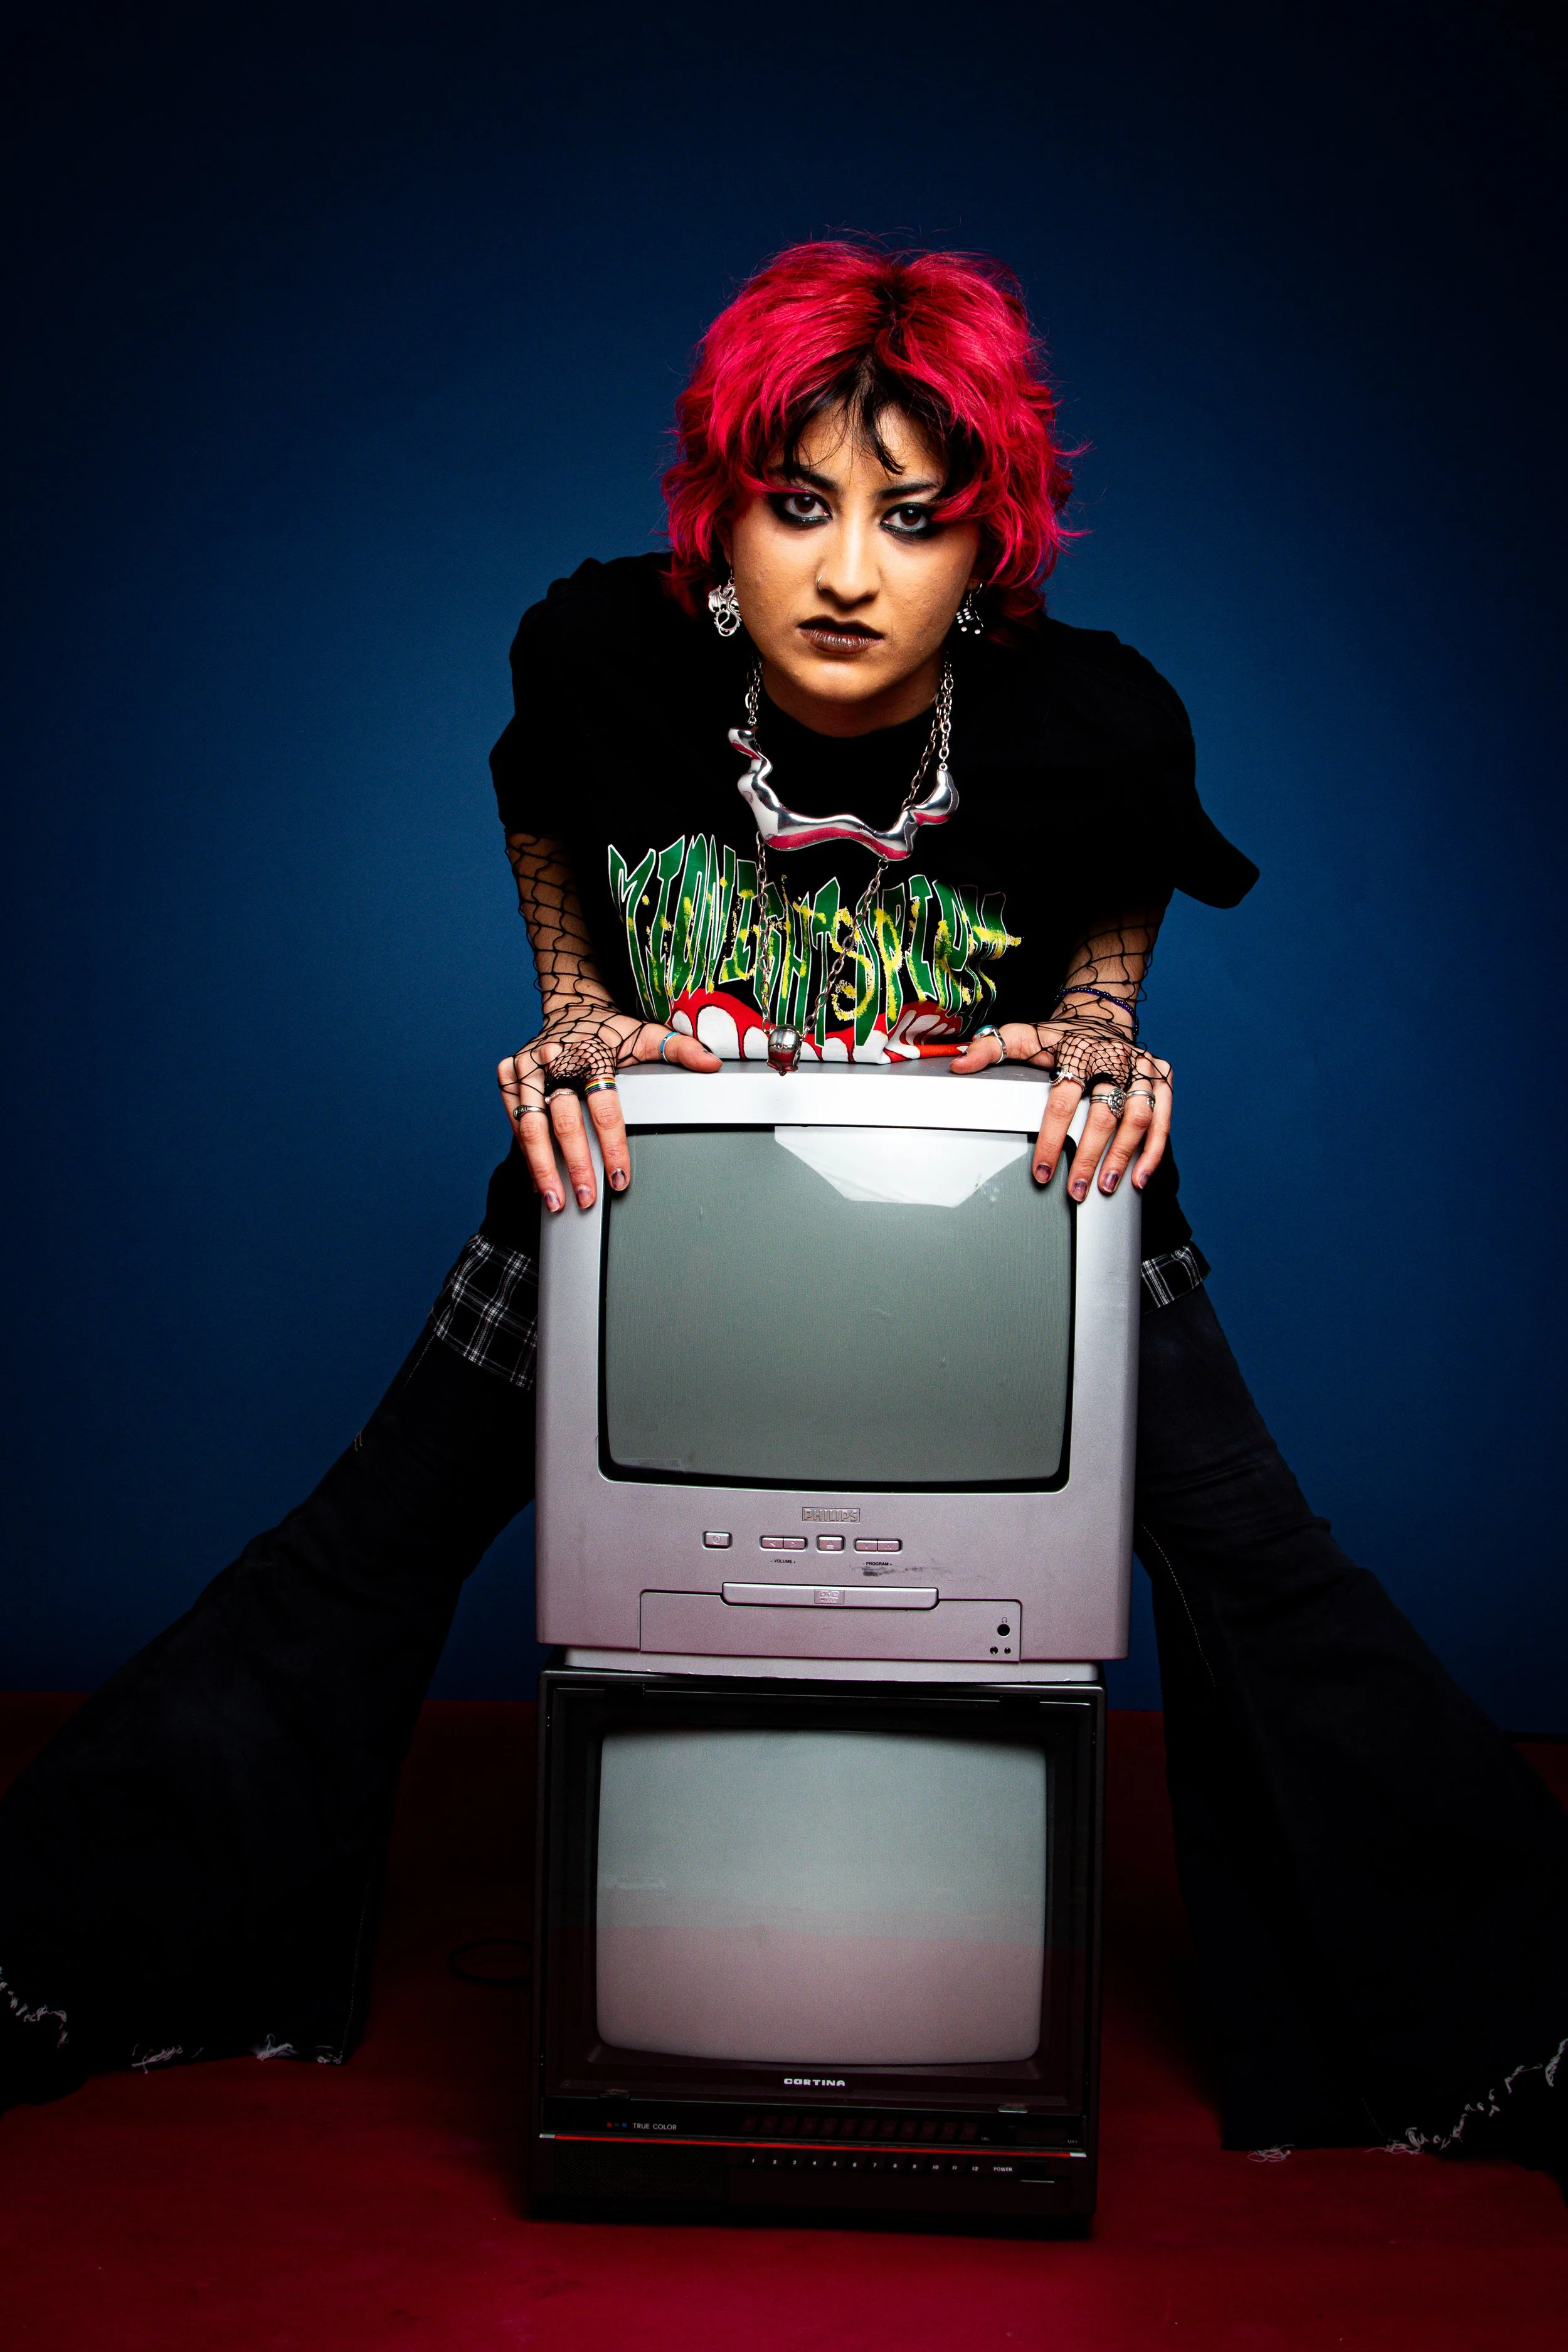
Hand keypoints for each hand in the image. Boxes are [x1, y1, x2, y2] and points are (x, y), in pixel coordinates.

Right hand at [497, 1008, 719, 1211]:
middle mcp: (555, 1060)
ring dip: (542, 1168)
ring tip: (554, 1201)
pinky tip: (538, 1181)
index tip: (621, 1178)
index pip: (604, 1107)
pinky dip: (525, 1153)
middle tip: (586, 1198)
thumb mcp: (647, 1034)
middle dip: (575, 1165)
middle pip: (564, 1121)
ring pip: (530, 1126)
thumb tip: (712, 1063)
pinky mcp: (508, 1076)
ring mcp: (527, 1069)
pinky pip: (513, 1121)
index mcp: (592, 1053)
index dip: (612, 1145)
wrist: (571, 1005)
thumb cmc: (612, 1030)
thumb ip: (681, 1050)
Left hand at [950, 1020, 1171, 1199]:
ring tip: (1108, 1187)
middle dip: (1091, 1157)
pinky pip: (1164, 1116)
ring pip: (1139, 1117)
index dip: (1053, 1140)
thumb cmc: (1060, 1035)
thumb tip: (959, 1064)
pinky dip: (1156, 1148)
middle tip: (1077, 1190)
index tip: (1043, 1174)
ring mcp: (1141, 1068)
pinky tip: (1141, 1176)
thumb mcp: (1023, 1035)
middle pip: (1104, 1113)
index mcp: (1078, 1051)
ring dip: (1125, 1156)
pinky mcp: (1162, 1077)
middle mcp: (1114, 1059)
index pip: (1063, 1101)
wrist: (1102, 1013)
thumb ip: (990, 1049)